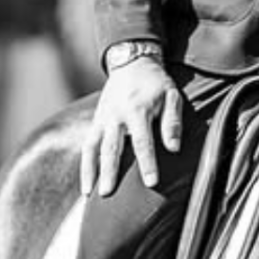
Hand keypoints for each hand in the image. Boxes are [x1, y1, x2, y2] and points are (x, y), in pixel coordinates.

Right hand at [81, 57, 184, 197]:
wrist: (131, 63)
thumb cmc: (156, 84)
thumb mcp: (171, 95)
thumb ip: (172, 121)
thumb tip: (174, 148)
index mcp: (138, 110)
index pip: (143, 141)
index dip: (148, 163)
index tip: (151, 183)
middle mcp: (116, 116)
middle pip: (112, 148)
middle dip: (110, 172)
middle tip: (108, 194)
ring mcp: (102, 119)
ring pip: (93, 148)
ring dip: (91, 171)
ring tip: (92, 194)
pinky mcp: (95, 122)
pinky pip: (87, 146)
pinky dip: (85, 165)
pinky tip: (86, 184)